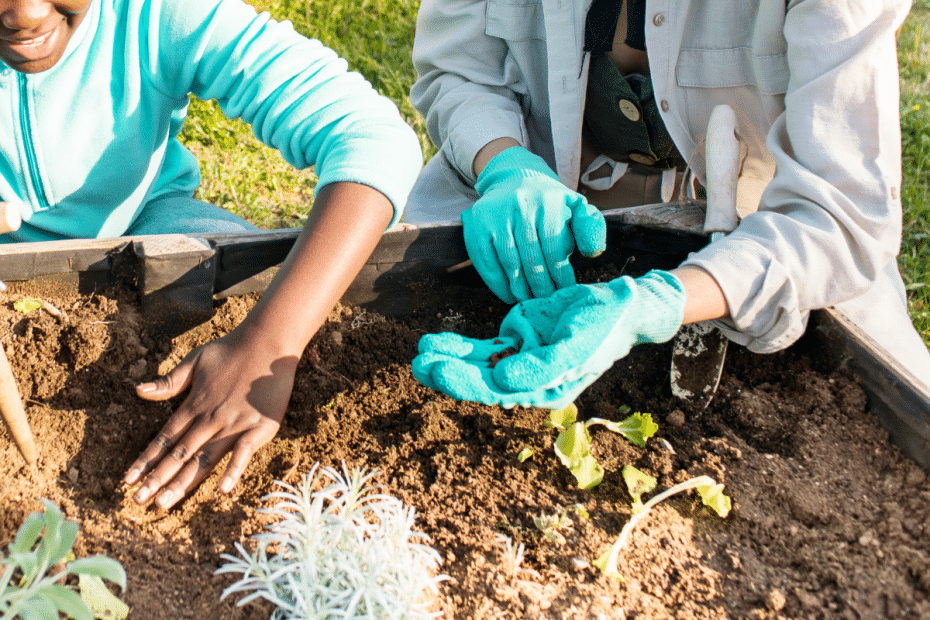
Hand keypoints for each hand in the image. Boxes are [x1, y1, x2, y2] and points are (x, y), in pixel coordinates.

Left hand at [123, 327, 296, 508]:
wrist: (268, 342)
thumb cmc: (232, 351)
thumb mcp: (195, 361)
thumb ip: (169, 382)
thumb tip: (138, 391)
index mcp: (194, 405)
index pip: (164, 438)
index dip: (145, 460)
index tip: (127, 480)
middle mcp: (210, 419)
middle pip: (179, 454)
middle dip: (156, 479)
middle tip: (137, 501)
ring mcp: (234, 424)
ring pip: (204, 458)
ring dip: (183, 481)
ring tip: (163, 503)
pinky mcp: (259, 427)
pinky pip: (243, 452)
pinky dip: (233, 470)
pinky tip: (222, 489)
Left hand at [412, 270, 685, 408]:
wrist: (620, 306)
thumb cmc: (603, 329)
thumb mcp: (576, 346)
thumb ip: (540, 366)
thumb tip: (500, 380)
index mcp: (544, 391)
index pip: (498, 393)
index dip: (466, 383)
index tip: (439, 372)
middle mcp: (528, 381)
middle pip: (480, 381)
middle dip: (450, 372)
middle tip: (420, 364)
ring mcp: (520, 360)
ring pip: (477, 364)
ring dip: (449, 358)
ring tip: (420, 352)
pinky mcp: (517, 339)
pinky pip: (482, 346)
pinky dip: (459, 344)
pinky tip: (435, 342)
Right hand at [463, 146, 605, 303]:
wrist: (514, 179)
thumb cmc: (548, 203)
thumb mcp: (574, 207)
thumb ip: (590, 227)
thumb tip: (592, 253)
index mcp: (548, 201)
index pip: (554, 247)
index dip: (560, 275)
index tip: (565, 291)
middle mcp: (520, 204)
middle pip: (531, 258)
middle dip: (541, 286)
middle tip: (546, 301)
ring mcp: (496, 214)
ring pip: (509, 262)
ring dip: (520, 288)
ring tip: (529, 301)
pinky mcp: (476, 224)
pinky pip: (486, 261)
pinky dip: (497, 283)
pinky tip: (508, 294)